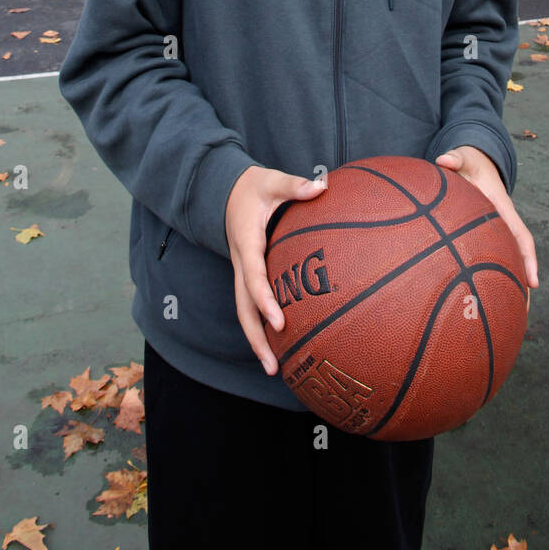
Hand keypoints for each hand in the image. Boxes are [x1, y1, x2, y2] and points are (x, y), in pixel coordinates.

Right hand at [225, 165, 326, 375]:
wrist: (226, 191)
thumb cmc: (253, 187)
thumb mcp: (271, 181)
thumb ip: (295, 185)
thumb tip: (322, 186)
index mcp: (247, 243)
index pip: (254, 278)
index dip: (265, 301)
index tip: (280, 322)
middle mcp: (241, 263)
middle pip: (243, 308)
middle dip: (256, 338)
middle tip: (273, 366)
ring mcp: (242, 272)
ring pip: (244, 312)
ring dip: (256, 340)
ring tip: (274, 368)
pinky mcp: (248, 275)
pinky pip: (252, 304)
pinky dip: (261, 326)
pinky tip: (280, 343)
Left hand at [435, 146, 537, 311]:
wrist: (471, 163)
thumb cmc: (468, 163)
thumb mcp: (464, 158)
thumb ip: (456, 158)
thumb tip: (444, 160)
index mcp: (503, 210)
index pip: (521, 237)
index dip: (529, 260)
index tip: (533, 283)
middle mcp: (502, 225)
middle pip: (516, 259)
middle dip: (521, 284)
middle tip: (521, 313)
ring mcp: (494, 233)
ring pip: (504, 263)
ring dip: (507, 287)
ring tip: (504, 318)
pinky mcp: (482, 238)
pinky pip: (488, 260)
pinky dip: (488, 279)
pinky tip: (478, 300)